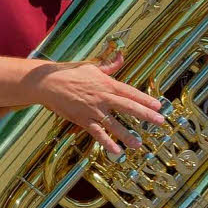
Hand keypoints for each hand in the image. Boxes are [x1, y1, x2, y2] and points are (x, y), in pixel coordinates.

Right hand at [32, 53, 164, 154]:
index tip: (159, 105)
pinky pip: (97, 132)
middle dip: (146, 115)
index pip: (131, 92)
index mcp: (106, 84)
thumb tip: (121, 56)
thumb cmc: (68, 73)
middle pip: (128, 107)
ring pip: (114, 124)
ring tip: (138, 144)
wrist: (48, 83)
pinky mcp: (82, 119)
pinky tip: (116, 151)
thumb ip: (108, 65)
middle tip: (160, 122)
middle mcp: (103, 98)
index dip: (146, 99)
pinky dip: (107, 142)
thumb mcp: (91, 66)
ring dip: (127, 135)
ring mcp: (93, 110)